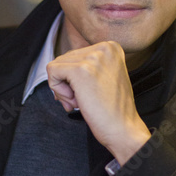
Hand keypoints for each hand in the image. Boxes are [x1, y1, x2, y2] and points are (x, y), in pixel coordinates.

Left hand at [46, 41, 150, 164]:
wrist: (123, 128)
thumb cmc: (112, 108)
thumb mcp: (105, 76)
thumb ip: (87, 66)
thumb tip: (57, 68)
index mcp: (111, 47)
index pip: (76, 55)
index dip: (74, 78)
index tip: (87, 92)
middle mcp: (104, 47)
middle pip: (65, 59)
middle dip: (67, 83)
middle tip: (81, 100)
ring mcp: (93, 57)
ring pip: (56, 65)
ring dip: (62, 88)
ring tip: (80, 101)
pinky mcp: (80, 70)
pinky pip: (52, 72)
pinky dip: (57, 89)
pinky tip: (74, 101)